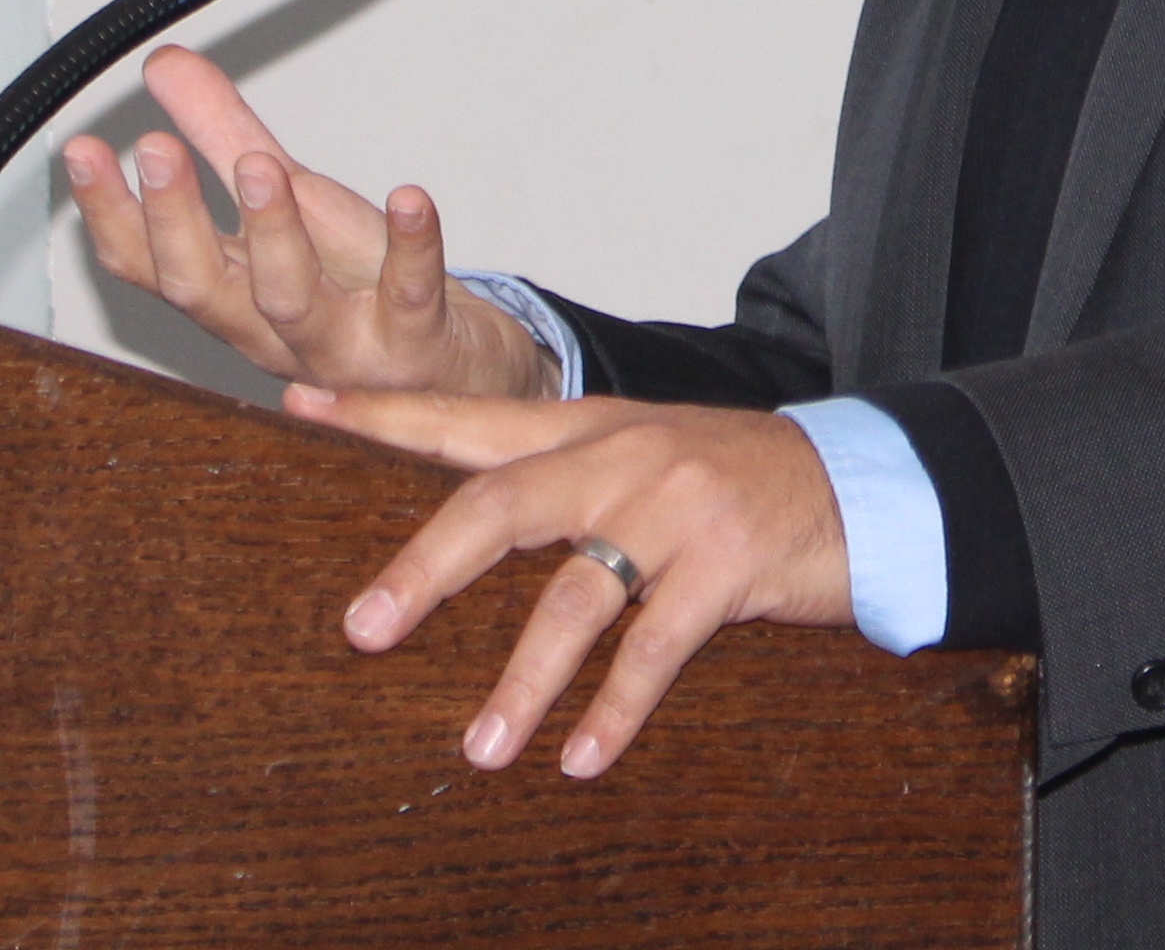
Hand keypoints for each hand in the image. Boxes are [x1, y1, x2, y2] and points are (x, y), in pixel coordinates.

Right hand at [61, 44, 551, 398]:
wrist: (455, 373)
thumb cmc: (362, 287)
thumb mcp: (292, 203)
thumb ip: (226, 135)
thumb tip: (163, 63)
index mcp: (230, 295)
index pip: (147, 264)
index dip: (109, 211)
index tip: (81, 149)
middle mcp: (270, 332)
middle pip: (201, 288)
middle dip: (173, 219)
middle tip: (154, 147)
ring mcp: (341, 346)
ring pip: (290, 301)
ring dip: (271, 234)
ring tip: (260, 165)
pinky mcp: (415, 344)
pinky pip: (410, 295)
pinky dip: (411, 246)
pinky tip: (409, 196)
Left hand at [295, 384, 855, 776]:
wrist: (863, 479)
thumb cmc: (739, 482)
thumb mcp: (646, 457)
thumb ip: (565, 481)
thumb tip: (459, 536)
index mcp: (591, 428)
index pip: (469, 417)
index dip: (384, 414)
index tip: (301, 407)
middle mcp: (624, 457)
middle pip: (500, 506)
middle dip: (426, 570)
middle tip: (365, 629)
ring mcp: (677, 509)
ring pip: (575, 596)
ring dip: (523, 681)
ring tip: (481, 749)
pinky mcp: (728, 564)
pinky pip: (655, 648)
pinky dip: (615, 710)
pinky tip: (583, 757)